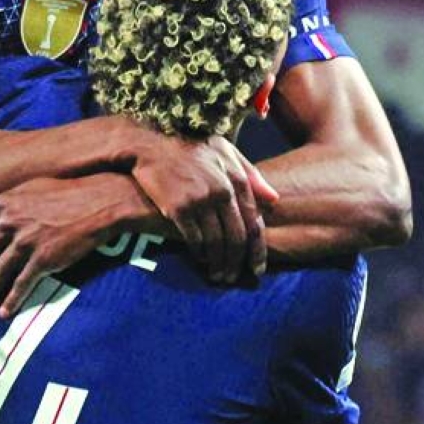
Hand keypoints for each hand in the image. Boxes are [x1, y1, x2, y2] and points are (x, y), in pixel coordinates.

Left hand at [0, 175, 135, 315]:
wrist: (99, 201)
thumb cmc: (67, 194)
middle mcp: (9, 222)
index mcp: (1, 205)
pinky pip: (21, 284)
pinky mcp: (43, 258)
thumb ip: (8, 207)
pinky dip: (11, 300)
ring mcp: (25, 241)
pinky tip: (6, 311)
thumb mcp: (30, 190)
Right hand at [131, 129, 277, 281]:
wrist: (150, 146)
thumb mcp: (224, 152)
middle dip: (236, 262)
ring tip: (217, 275)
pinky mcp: (178, 208)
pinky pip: (194, 239)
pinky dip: (199, 252)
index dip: (257, 249)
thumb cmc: (189, 149)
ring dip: (218, 263)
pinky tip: (200, 259)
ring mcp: (199, 200)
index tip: (257, 267)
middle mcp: (221, 190)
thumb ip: (250, 174)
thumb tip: (274, 200)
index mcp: (235, 178)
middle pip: (236, 236)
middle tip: (233, 277)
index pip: (253, 221)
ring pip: (216, 242)